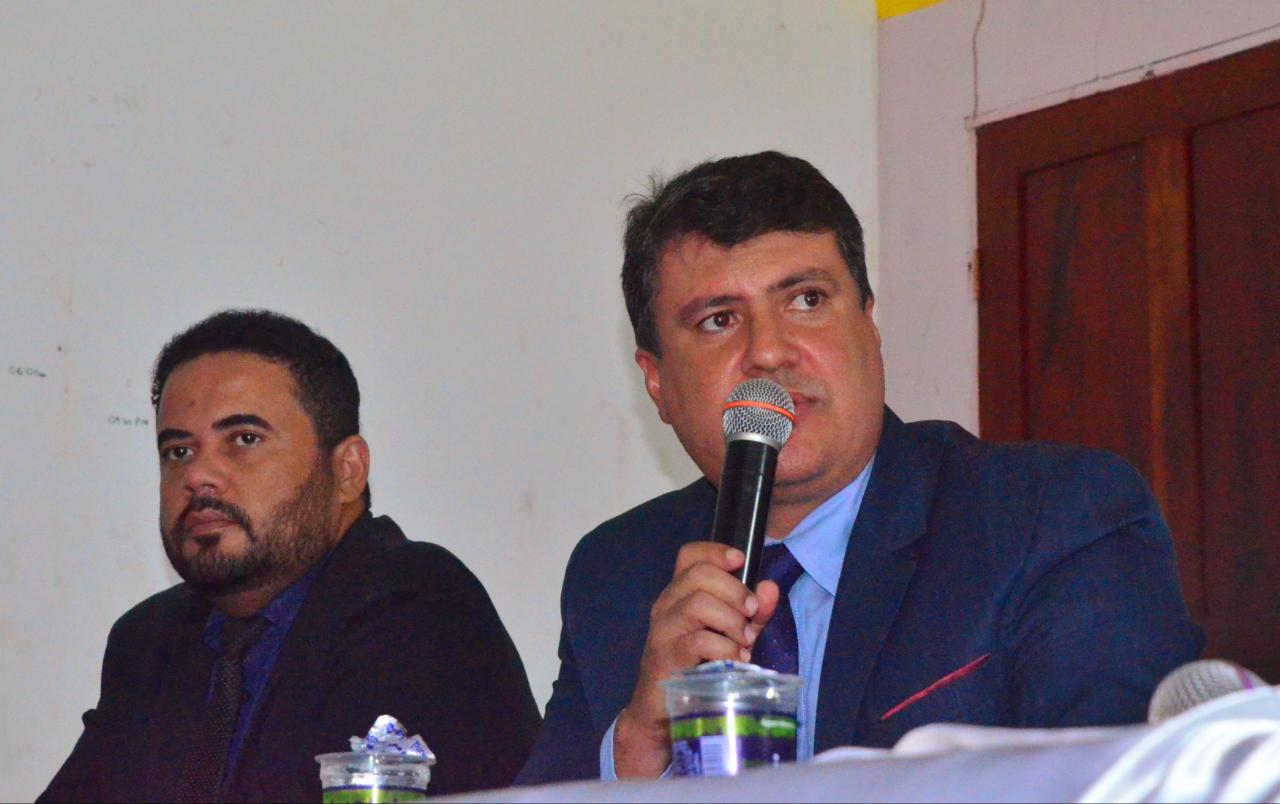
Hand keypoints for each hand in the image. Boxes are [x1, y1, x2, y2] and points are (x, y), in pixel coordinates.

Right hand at [613, 542, 780, 777]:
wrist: (660, 711)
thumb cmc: (698, 667)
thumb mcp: (731, 634)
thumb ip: (752, 613)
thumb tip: (770, 588)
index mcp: (680, 594)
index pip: (689, 555)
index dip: (715, 551)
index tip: (740, 561)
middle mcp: (667, 605)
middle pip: (698, 574)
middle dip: (735, 591)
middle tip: (752, 615)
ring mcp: (663, 631)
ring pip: (697, 603)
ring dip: (731, 621)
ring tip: (744, 642)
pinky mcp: (666, 658)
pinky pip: (698, 641)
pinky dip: (725, 649)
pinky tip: (736, 660)